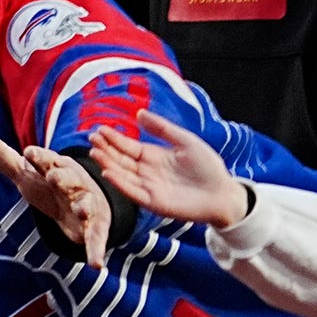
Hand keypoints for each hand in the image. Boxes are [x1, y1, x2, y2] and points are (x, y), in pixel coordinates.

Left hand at [0, 128, 113, 267]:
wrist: (85, 205)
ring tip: (82, 211)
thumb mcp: (26, 174)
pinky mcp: (94, 227)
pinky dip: (96, 251)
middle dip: (63, 177)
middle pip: (69, 178)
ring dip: (84, 207)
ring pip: (86, 204)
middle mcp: (74, 184)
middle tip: (55, 177)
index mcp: (57, 168)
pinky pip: (96, 239)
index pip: (46, 161)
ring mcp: (86, 205)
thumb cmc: (51, 186)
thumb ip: (4, 158)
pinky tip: (96, 265)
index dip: (38, 157)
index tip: (28, 153)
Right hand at [84, 109, 249, 231]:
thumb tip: (139, 113)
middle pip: (121, 159)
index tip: (100, 129)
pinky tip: (109, 172)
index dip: (114, 138)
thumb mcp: (185, 141)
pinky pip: (132, 192)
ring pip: (122, 175)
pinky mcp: (153, 202)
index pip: (127, 146)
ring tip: (95, 152)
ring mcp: (149, 187)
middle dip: (106, 149)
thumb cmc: (208, 166)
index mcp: (153, 156)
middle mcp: (147, 172)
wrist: (223, 193)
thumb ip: (162, 128)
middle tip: (93, 138)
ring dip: (108, 164)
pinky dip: (120, 183)